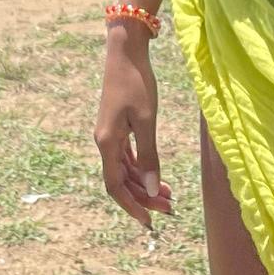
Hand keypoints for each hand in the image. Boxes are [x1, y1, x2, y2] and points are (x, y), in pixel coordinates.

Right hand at [95, 30, 173, 228]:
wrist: (125, 52)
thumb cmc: (137, 83)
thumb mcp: (147, 121)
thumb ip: (149, 156)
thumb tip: (151, 188)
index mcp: (107, 143)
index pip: (116, 186)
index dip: (132, 206)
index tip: (150, 222)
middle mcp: (104, 143)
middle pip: (121, 181)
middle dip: (143, 197)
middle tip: (169, 208)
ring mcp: (110, 135)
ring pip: (124, 170)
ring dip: (143, 184)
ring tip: (168, 195)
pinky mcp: (117, 127)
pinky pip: (126, 157)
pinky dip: (141, 169)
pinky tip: (155, 175)